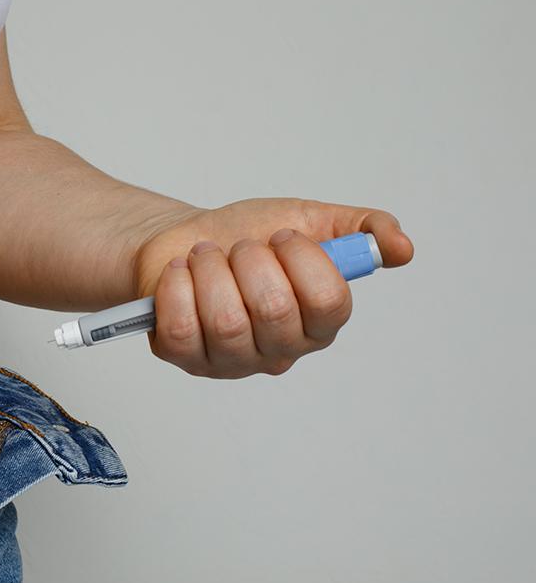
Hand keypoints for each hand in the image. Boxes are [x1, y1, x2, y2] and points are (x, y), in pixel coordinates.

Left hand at [132, 198, 413, 377]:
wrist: (185, 240)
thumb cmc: (249, 236)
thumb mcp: (311, 220)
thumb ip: (362, 230)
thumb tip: (403, 249)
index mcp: (317, 323)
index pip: (330, 303)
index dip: (303, 260)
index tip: (281, 236)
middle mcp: (278, 351)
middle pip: (274, 311)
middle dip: (251, 261)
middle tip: (240, 247)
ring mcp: (229, 361)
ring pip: (226, 322)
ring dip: (211, 269)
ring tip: (205, 256)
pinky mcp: (184, 358)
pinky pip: (181, 329)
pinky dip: (178, 286)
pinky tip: (182, 272)